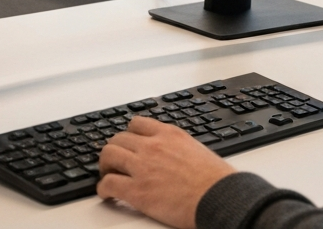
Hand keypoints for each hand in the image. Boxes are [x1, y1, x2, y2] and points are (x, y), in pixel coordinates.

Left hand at [97, 116, 236, 228]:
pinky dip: (103, 189)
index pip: (137, 124)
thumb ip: (179, 148)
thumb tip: (173, 155)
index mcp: (169, 134)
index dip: (128, 135)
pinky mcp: (137, 190)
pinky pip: (108, 184)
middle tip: (114, 162)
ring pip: (108, 155)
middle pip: (118, 139)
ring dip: (105, 166)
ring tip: (108, 175)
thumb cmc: (216, 180)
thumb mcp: (198, 149)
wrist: (219, 198)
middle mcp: (153, 146)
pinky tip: (107, 194)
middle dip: (114, 150)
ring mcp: (142, 167)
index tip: (127, 143)